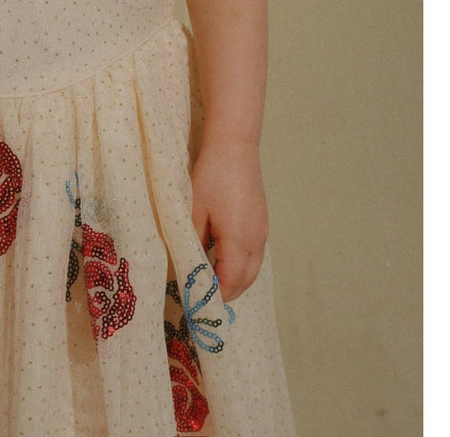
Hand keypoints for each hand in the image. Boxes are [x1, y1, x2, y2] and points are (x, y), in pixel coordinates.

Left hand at [189, 136, 268, 301]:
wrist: (235, 145)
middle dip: (226, 294)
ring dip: (235, 281)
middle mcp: (256, 240)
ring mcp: (262, 231)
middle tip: (202, 298)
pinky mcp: (262, 221)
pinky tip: (223, 259)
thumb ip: (191, 242)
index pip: (229, 283)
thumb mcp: (194, 210)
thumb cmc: (212, 175)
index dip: (212, 297)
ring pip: (253, 269)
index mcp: (239, 241)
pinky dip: (241, 266)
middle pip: (246, 281)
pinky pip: (255, 255)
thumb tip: (186, 267)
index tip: (194, 303)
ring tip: (210, 282)